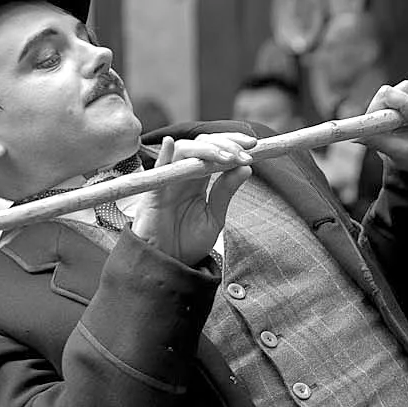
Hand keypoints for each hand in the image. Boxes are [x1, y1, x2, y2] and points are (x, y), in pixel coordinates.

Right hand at [132, 133, 253, 264]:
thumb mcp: (214, 217)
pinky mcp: (153, 193)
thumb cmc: (188, 243)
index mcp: (199, 179)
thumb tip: (246, 168)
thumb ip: (226, 192)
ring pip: (183, 151)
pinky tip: (171, 145)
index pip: (215, 150)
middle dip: (225, 144)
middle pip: (201, 144)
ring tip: (228, 158)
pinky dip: (163, 155)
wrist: (169, 264)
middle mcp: (184, 175)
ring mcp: (168, 181)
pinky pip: (157, 170)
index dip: (232, 142)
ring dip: (207, 150)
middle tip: (245, 152)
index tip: (254, 144)